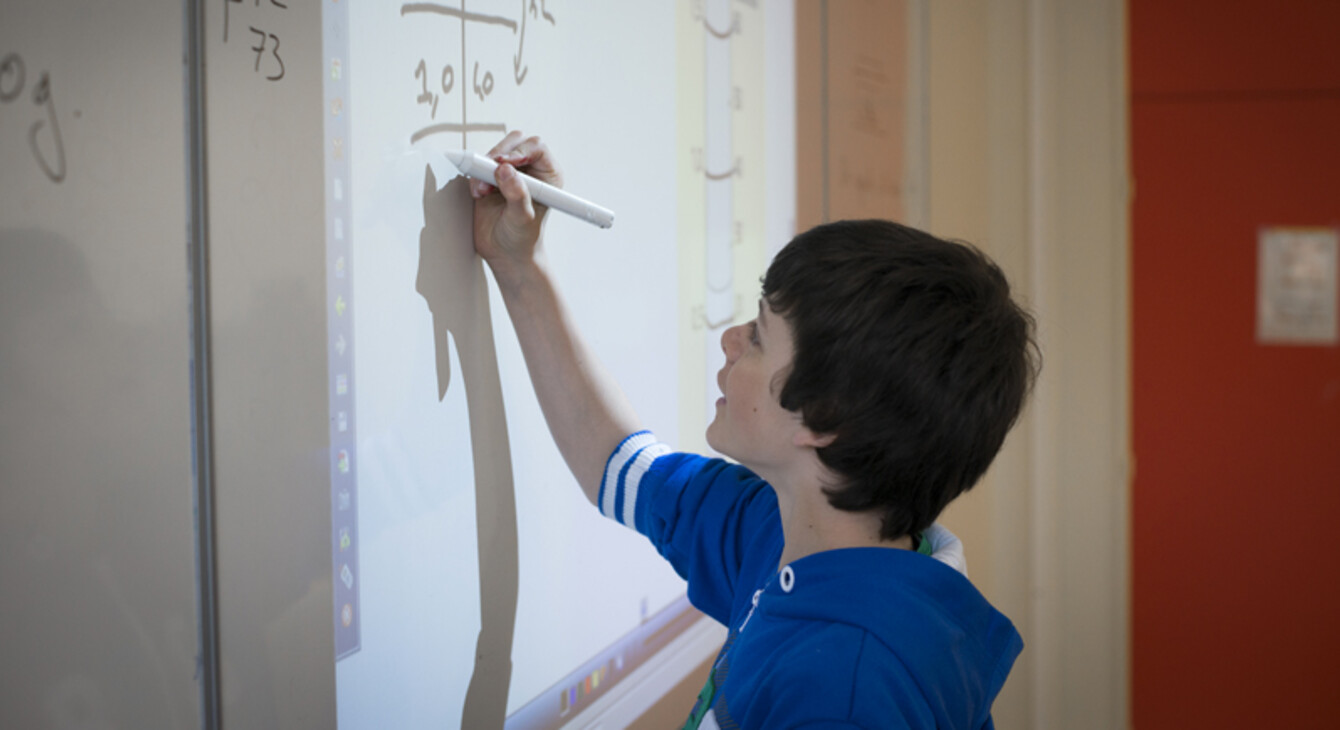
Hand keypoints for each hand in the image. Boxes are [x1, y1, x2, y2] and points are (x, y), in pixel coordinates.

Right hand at [470, 131, 563, 275]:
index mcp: (547, 175)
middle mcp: (530, 170)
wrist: (504, 253)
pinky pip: (479, 164)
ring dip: (485, 167)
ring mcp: (509, 172)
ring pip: (495, 151)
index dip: (520, 151)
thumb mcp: (523, 218)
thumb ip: (517, 194)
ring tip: (484, 191)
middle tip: (490, 170)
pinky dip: (475, 176)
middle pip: (514, 142)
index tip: (506, 163)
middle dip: (499, 155)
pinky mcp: (490, 177)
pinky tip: (480, 194)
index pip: (536, 147)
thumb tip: (506, 170)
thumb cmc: (522, 238)